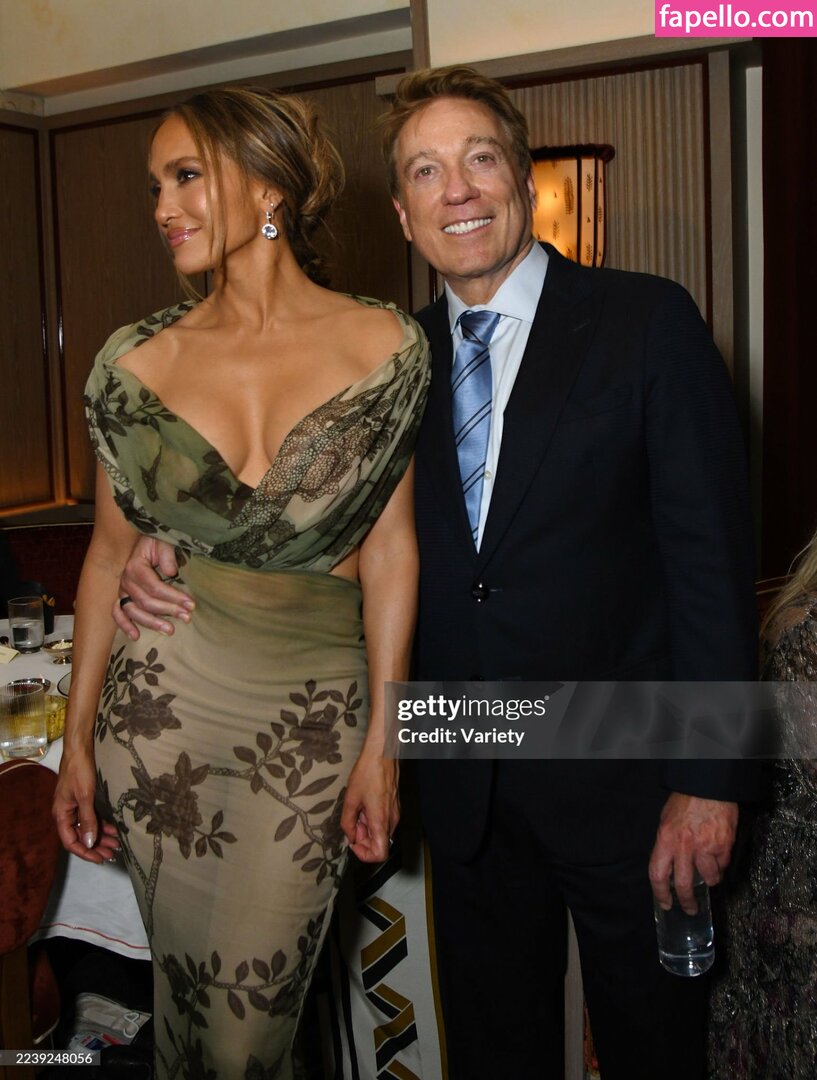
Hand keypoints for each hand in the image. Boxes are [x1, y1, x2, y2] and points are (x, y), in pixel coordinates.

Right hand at [53, 748, 119, 863]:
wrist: (80, 749)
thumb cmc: (79, 771)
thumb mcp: (85, 796)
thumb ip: (88, 820)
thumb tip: (89, 843)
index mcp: (61, 815)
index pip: (71, 842)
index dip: (85, 852)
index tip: (100, 859)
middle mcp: (65, 813)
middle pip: (79, 837)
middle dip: (96, 846)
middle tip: (112, 854)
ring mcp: (73, 807)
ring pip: (86, 828)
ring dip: (100, 837)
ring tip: (116, 844)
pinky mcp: (82, 800)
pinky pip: (90, 818)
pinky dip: (101, 824)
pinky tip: (113, 829)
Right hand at [112, 536, 191, 639]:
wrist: (146, 542)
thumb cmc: (157, 543)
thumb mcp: (164, 543)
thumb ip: (167, 555)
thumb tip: (170, 573)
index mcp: (135, 567)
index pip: (155, 587)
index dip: (173, 597)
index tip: (191, 604)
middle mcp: (126, 580)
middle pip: (146, 602)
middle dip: (168, 611)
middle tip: (187, 617)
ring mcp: (122, 591)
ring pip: (133, 611)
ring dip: (151, 623)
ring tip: (169, 630)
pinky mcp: (122, 597)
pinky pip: (118, 613)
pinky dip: (124, 625)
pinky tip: (136, 636)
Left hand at [340, 749, 398, 862]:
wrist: (383, 754)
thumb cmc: (368, 772)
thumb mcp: (350, 798)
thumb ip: (347, 822)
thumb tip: (349, 837)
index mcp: (380, 821)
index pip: (380, 854)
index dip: (364, 855)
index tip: (353, 843)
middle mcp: (391, 820)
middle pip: (378, 844)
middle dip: (362, 838)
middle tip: (352, 822)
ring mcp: (394, 813)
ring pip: (380, 833)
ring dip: (366, 828)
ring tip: (358, 810)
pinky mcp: (394, 807)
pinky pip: (383, 822)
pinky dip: (372, 820)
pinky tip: (364, 805)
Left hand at [648, 792, 737, 913]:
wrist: (708, 786)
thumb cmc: (685, 801)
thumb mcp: (666, 821)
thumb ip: (667, 844)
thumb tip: (670, 865)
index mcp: (665, 839)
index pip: (657, 874)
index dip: (660, 893)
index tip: (665, 904)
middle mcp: (684, 847)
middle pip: (684, 885)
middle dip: (687, 901)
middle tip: (690, 908)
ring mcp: (705, 847)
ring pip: (709, 878)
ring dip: (710, 880)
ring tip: (710, 876)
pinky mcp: (724, 845)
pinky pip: (723, 865)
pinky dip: (721, 865)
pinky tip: (718, 858)